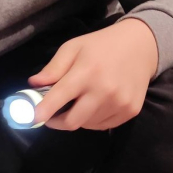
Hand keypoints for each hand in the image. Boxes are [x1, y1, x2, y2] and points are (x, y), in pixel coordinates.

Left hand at [30, 18, 157, 130]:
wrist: (141, 46)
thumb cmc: (101, 45)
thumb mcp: (73, 48)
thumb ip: (53, 68)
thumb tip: (33, 84)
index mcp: (87, 72)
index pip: (59, 98)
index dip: (42, 112)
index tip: (31, 118)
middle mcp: (104, 90)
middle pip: (72, 121)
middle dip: (56, 121)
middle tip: (51, 115)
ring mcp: (120, 103)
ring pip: (87, 125)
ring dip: (77, 118)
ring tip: (78, 103)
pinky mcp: (131, 111)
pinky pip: (103, 126)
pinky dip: (94, 120)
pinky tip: (94, 105)